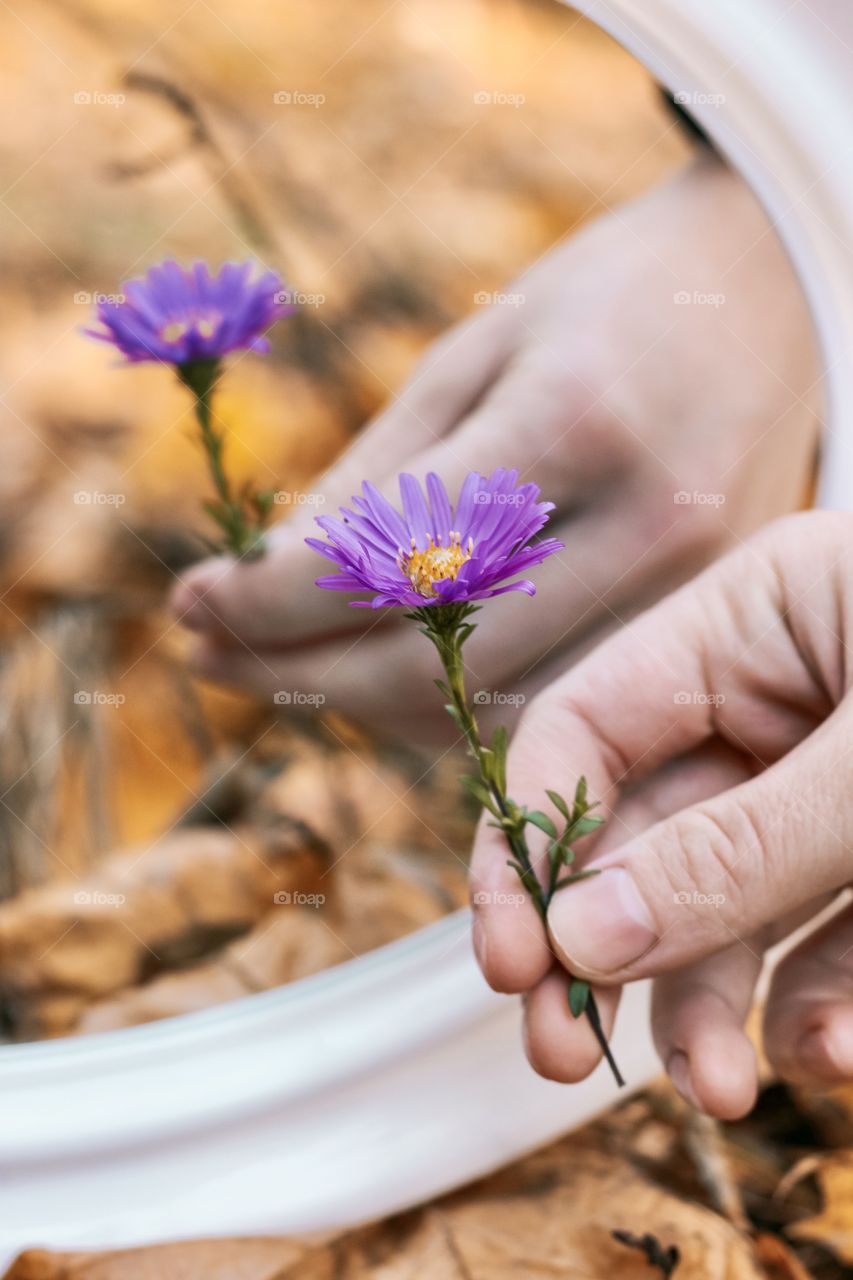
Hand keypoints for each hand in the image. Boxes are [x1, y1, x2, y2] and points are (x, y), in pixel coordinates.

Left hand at [171, 154, 818, 739]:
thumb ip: (376, 477)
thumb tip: (264, 584)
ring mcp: (682, 593)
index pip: (387, 564)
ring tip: (281, 661)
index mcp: (577, 423)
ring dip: (360, 704)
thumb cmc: (610, 302)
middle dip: (296, 672)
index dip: (268, 602)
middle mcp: (644, 529)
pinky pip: (540, 706)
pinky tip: (379, 670)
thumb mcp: (476, 351)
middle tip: (210, 650)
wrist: (772, 296)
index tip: (192, 602)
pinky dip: (442, 706)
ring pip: (483, 713)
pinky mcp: (693, 626)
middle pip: (431, 668)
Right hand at [470, 511, 852, 1119]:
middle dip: (608, 951)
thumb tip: (584, 937)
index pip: (587, 726)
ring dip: (713, 1004)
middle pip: (643, 835)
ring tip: (720, 1091)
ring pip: (734, 904)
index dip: (532, 840)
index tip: (515, 954)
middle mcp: (782, 700)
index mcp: (755, 622)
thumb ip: (737, 848)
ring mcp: (836, 780)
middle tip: (561, 1053)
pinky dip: (820, 1006)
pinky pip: (829, 939)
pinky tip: (825, 1053)